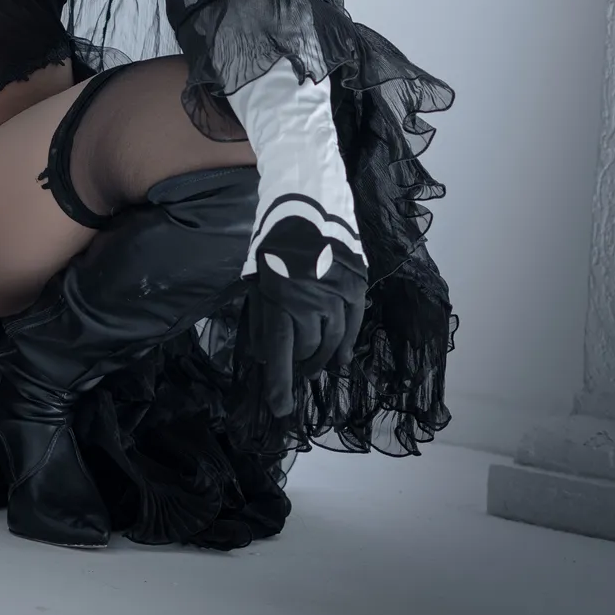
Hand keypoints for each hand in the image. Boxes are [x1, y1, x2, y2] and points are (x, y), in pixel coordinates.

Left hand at [241, 215, 365, 416]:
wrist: (308, 205)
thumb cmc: (275, 245)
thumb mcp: (259, 280)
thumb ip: (263, 320)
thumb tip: (265, 357)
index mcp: (280, 298)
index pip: (281, 352)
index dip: (280, 384)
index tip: (281, 409)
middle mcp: (310, 302)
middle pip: (307, 349)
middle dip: (299, 364)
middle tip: (294, 371)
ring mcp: (336, 296)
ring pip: (330, 342)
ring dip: (321, 358)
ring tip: (313, 367)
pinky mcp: (355, 288)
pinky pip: (352, 327)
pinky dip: (346, 346)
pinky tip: (341, 360)